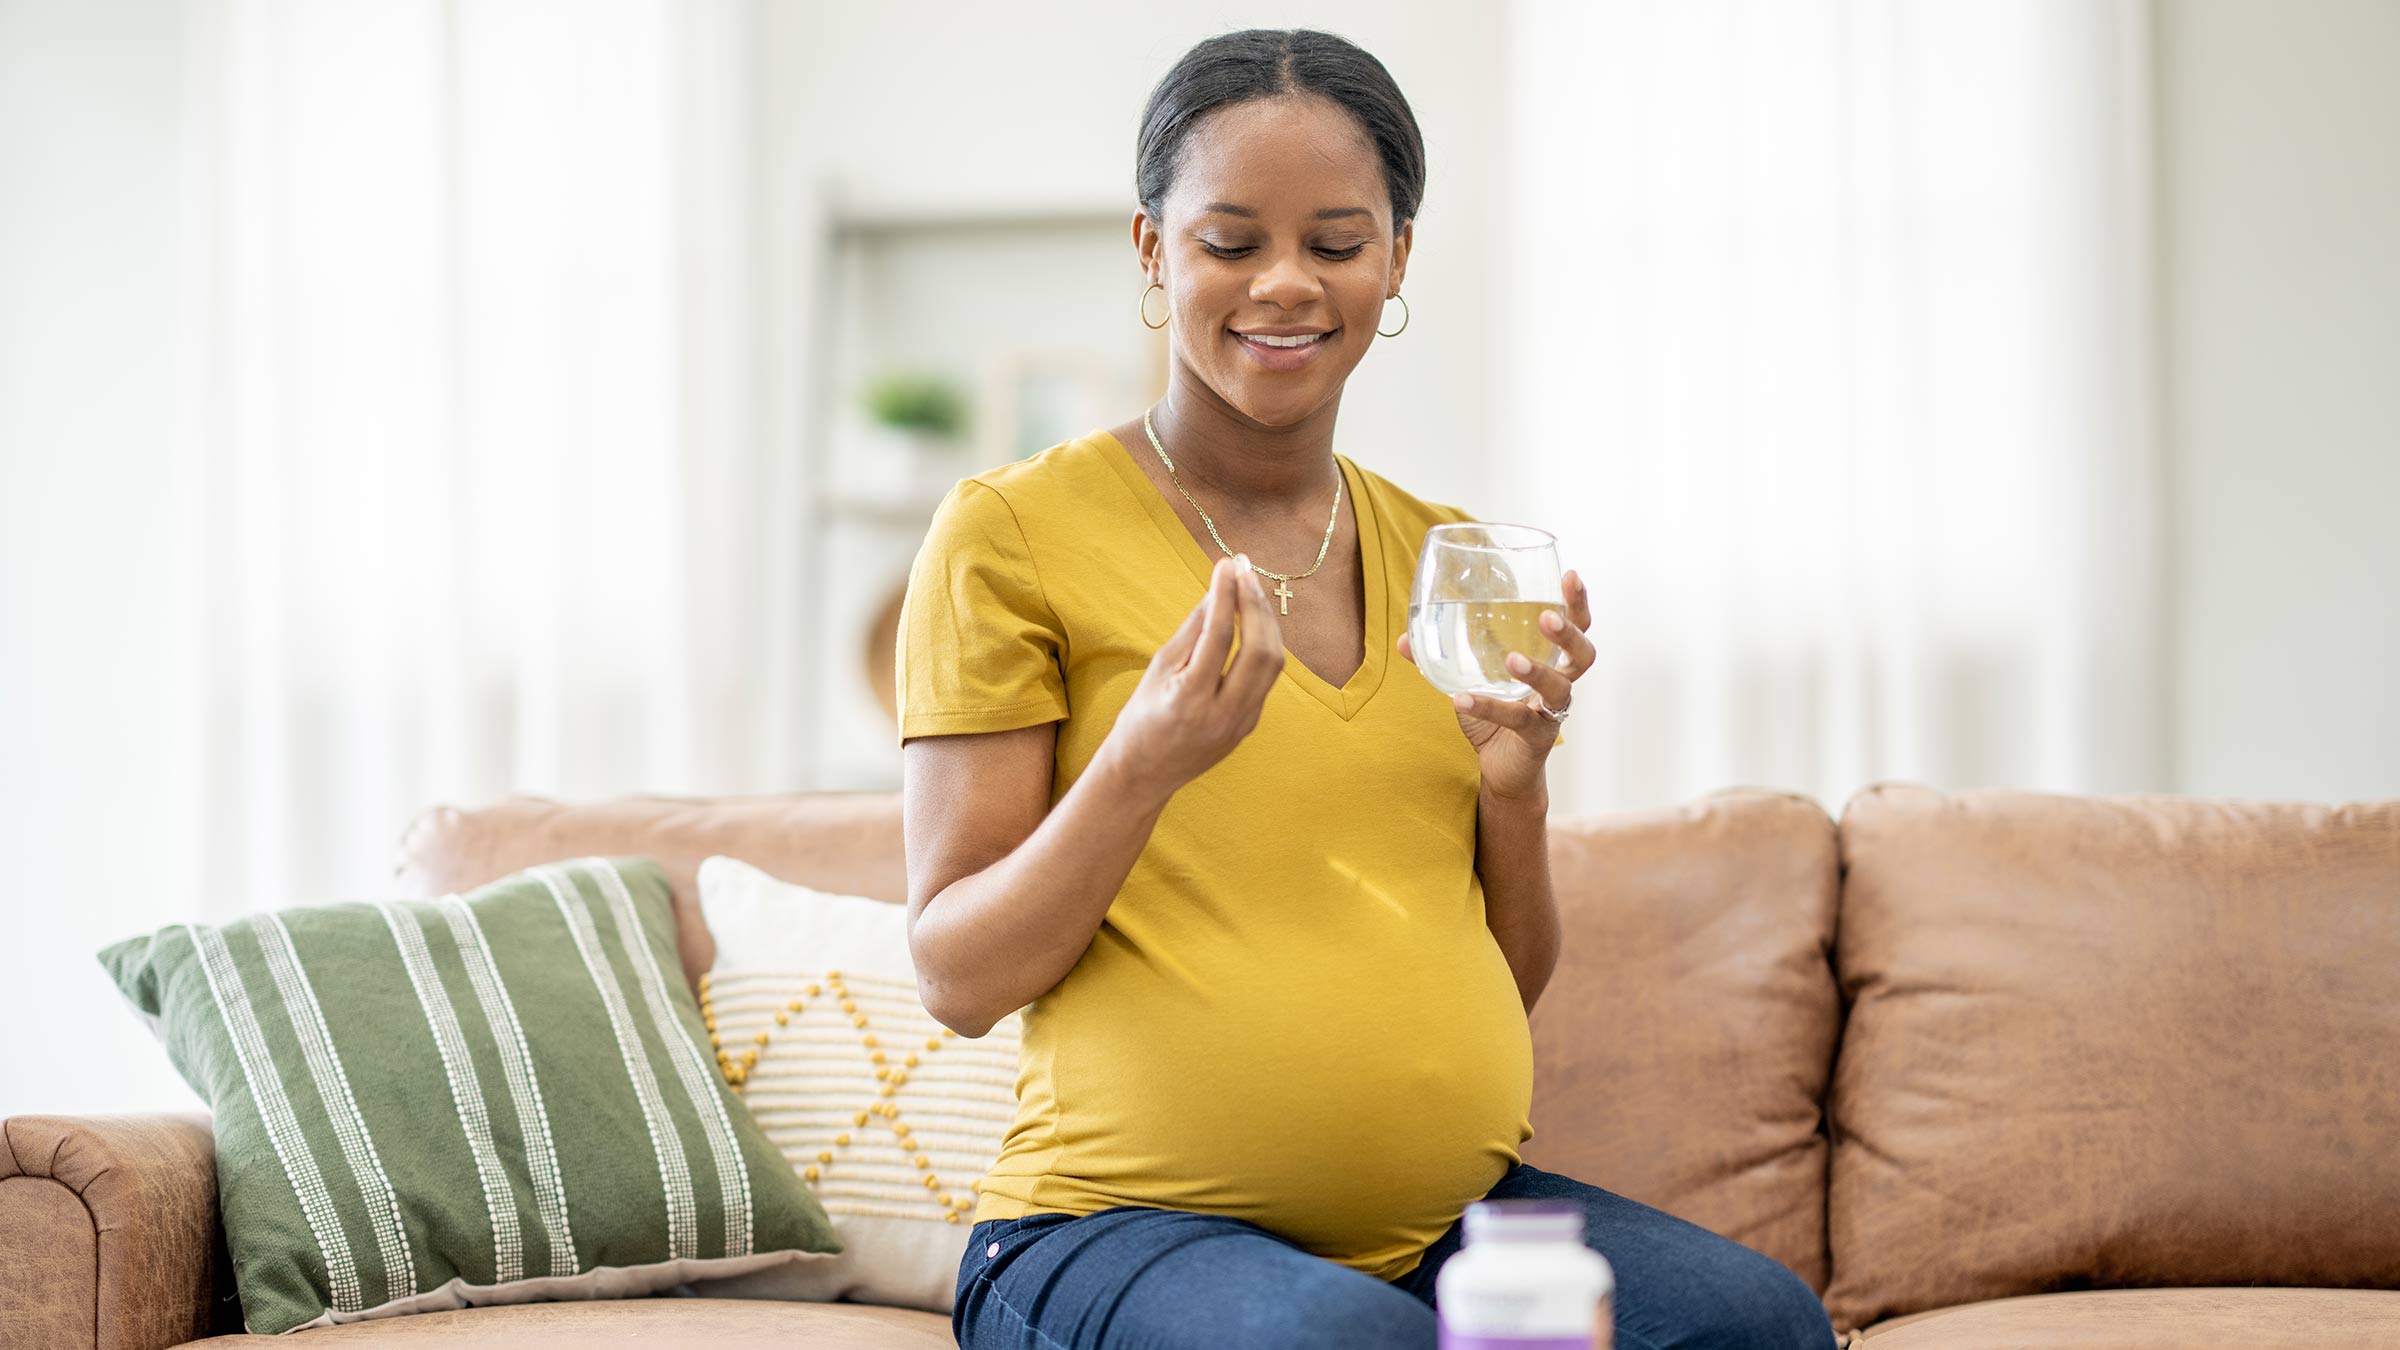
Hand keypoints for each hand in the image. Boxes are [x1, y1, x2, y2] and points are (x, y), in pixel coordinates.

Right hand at [1104, 553, 1284, 802]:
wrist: (1145, 773)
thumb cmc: (1141, 718)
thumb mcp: (1158, 671)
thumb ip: (1191, 632)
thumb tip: (1216, 591)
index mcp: (1190, 700)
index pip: (1218, 637)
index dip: (1225, 595)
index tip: (1226, 565)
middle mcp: (1223, 714)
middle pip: (1260, 650)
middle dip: (1255, 604)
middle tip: (1244, 571)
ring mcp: (1242, 723)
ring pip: (1273, 664)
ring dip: (1266, 622)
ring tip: (1251, 590)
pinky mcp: (1251, 724)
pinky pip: (1267, 678)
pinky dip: (1263, 644)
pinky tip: (1252, 622)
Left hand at [1397, 568, 1593, 803]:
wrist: (1501, 772)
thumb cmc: (1494, 720)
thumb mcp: (1470, 683)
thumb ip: (1443, 659)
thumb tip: (1404, 638)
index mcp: (1551, 663)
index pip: (1576, 627)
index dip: (1576, 602)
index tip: (1570, 575)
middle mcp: (1560, 685)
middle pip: (1583, 654)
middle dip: (1569, 632)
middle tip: (1547, 616)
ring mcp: (1551, 713)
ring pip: (1559, 687)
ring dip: (1537, 670)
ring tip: (1512, 659)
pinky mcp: (1537, 738)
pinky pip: (1518, 720)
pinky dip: (1488, 708)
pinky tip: (1461, 700)